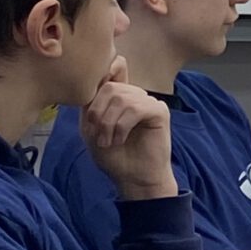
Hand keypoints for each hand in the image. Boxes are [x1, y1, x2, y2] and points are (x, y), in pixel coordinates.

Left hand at [80, 58, 176, 200]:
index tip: (92, 103)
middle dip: (98, 113)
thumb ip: (91, 102)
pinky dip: (122, 126)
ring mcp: (148, 102)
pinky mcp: (160, 111)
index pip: (112, 70)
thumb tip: (99, 75)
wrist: (133, 179)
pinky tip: (120, 139)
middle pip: (110, 87)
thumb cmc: (113, 156)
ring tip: (107, 142)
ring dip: (109, 123)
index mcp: (119, 97)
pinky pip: (137, 108)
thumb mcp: (90, 127)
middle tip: (97, 135)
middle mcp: (134, 96)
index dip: (101, 76)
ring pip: (122, 98)